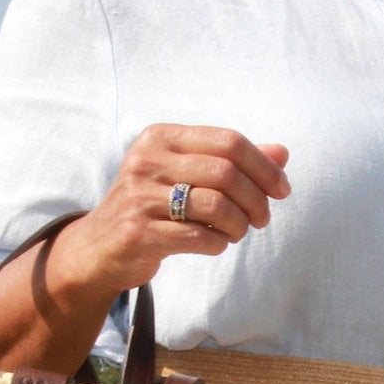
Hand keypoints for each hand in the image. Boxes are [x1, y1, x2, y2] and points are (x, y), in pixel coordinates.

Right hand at [52, 124, 290, 296]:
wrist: (101, 246)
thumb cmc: (153, 206)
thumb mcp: (186, 174)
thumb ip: (233, 162)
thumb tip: (282, 153)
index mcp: (162, 137)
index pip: (228, 141)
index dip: (264, 167)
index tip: (282, 190)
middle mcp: (148, 160)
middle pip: (226, 172)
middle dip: (256, 199)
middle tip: (261, 219)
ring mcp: (141, 196)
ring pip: (217, 205)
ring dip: (240, 224)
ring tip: (237, 232)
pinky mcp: (141, 232)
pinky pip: (200, 236)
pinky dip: (219, 243)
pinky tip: (216, 243)